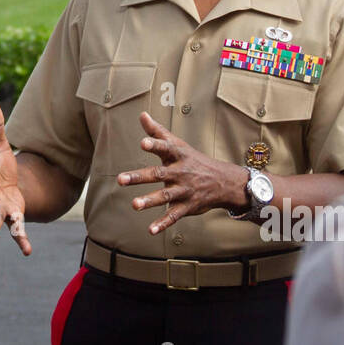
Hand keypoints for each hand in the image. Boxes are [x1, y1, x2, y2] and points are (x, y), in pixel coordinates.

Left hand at [116, 112, 247, 234]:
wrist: (223, 181)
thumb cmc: (193, 160)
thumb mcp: (178, 144)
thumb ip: (157, 132)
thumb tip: (142, 114)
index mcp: (178, 156)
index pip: (166, 148)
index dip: (155, 145)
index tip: (143, 142)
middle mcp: (181, 172)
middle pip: (159, 174)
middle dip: (140, 176)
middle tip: (120, 179)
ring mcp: (184, 190)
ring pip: (165, 196)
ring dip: (149, 201)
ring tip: (134, 204)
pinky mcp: (187, 206)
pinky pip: (174, 216)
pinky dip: (163, 223)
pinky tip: (150, 230)